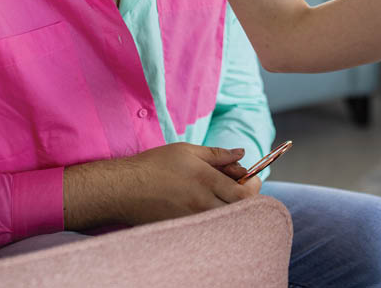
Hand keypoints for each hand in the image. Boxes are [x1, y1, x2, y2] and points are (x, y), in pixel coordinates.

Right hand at [63, 142, 260, 229]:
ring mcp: (194, 219)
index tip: (253, 178)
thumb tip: (241, 154)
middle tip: (241, 187)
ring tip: (224, 194)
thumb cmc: (155, 165)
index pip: (244, 192)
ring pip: (227, 220)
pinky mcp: (185, 229)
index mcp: (206, 180)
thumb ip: (217, 154)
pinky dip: (217, 216)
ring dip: (233, 208)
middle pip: (240, 210)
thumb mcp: (188, 151)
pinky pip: (210, 227)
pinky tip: (209, 205)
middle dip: (247, 198)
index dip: (254, 186)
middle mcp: (203, 203)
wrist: (126, 188)